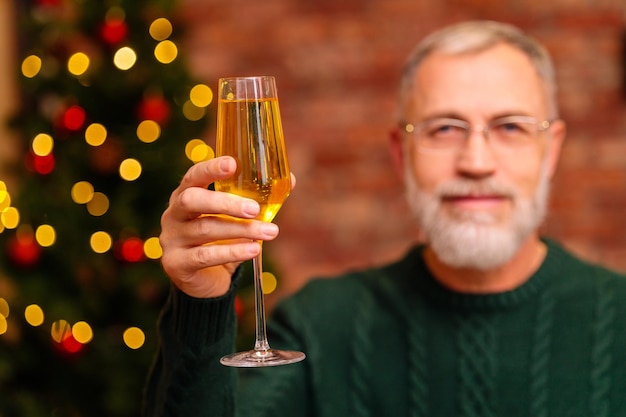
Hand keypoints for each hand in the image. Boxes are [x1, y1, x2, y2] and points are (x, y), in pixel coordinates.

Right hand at [159, 156, 283, 297]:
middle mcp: (173, 214)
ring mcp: (171, 239)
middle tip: (254, 208)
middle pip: (191, 200)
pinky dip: (232, 252)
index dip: (210, 169)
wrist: (203, 281)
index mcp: (185, 195)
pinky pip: (205, 256)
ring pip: (205, 229)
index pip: (193, 176)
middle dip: (225, 202)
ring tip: (269, 232)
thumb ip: (257, 199)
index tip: (232, 164)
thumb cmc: (220, 240)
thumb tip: (291, 179)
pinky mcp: (176, 263)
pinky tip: (253, 250)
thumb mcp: (236, 219)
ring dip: (241, 230)